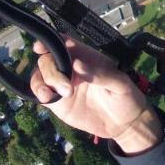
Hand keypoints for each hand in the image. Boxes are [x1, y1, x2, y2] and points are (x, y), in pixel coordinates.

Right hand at [29, 38, 162, 153]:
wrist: (124, 124)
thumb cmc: (125, 97)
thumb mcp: (118, 84)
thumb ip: (99, 74)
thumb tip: (77, 64)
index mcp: (85, 57)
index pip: (64, 43)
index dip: (51, 41)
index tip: (41, 47)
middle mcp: (70, 68)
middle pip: (48, 59)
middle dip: (51, 70)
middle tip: (67, 88)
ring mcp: (62, 84)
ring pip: (40, 75)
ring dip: (41, 81)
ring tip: (50, 95)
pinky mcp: (57, 102)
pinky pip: (41, 93)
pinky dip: (38, 92)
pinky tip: (46, 98)